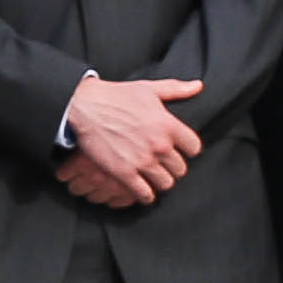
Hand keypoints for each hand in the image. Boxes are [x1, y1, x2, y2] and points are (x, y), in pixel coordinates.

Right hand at [58, 74, 203, 209]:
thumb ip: (176, 89)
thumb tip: (198, 86)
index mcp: (168, 125)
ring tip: (154, 178)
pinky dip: (145, 195)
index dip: (187, 150)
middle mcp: (159, 145)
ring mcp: (142, 161)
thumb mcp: (149, 88)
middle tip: (165, 166)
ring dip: (161, 182)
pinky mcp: (124, 173)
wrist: (84, 107)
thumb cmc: (116, 96)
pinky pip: (145, 194)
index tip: (180, 150)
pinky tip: (143, 191)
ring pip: (166, 184)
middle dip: (173, 168)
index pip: (194, 148)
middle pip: (181, 169)